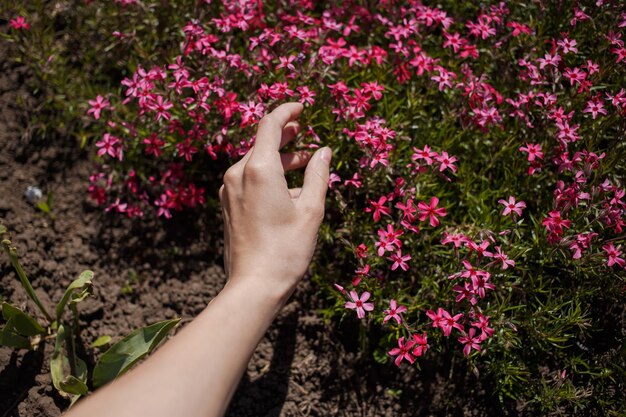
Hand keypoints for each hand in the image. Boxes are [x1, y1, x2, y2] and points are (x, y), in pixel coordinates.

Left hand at [219, 102, 330, 296]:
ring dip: (279, 158)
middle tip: (304, 131)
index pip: (270, 125)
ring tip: (304, 164)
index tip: (302, 108)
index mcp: (258, 169)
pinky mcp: (227, 205)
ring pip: (255, 161)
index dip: (287, 111)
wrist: (254, 285)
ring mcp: (228, 190)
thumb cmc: (287, 249)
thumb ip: (318, 174)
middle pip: (261, 142)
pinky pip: (248, 178)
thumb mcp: (311, 209)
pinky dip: (267, 174)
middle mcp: (237, 174)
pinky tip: (286, 187)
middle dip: (284, 135)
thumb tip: (324, 151)